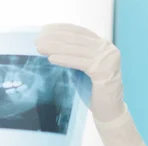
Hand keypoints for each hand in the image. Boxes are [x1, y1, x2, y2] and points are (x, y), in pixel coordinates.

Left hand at [35, 24, 145, 145]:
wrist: (109, 113)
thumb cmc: (94, 94)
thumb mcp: (84, 71)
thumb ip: (75, 57)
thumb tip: (51, 47)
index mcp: (104, 45)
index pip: (80, 32)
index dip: (61, 29)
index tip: (44, 29)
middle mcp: (108, 48)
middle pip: (76, 39)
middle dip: (55, 37)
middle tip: (37, 38)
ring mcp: (107, 58)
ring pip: (76, 49)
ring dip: (55, 47)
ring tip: (40, 47)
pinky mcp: (103, 69)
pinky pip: (79, 62)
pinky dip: (64, 59)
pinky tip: (51, 58)